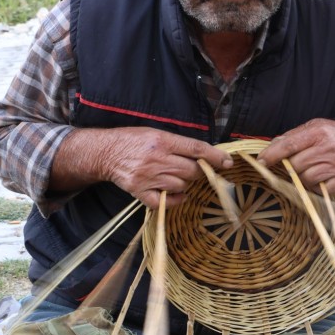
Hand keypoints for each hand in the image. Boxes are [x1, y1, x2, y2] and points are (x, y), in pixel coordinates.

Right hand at [54, 127, 231, 208]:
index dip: (215, 156)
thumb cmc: (134, 140)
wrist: (106, 152)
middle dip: (197, 172)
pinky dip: (174, 200)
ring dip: (184, 184)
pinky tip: (175, 194)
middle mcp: (157, 159)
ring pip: (181, 186)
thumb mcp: (156, 133)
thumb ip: (178, 144)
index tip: (228, 162)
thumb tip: (204, 154)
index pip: (196, 149)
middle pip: (192, 171)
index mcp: (163, 140)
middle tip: (191, 169)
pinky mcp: (139, 191)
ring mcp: (148, 177)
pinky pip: (164, 202)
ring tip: (175, 177)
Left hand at [257, 118, 334, 194]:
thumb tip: (269, 149)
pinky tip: (320, 176)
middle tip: (294, 165)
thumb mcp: (312, 127)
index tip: (260, 162)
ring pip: (306, 179)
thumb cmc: (331, 134)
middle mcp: (329, 147)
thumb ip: (291, 137)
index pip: (289, 145)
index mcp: (318, 132)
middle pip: (296, 166)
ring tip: (310, 169)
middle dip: (290, 168)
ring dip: (302, 178)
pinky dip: (315, 186)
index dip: (272, 155)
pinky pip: (319, 189)